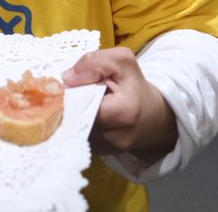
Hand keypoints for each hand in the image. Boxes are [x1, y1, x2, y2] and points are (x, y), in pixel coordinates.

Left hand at [62, 47, 176, 157]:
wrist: (153, 116)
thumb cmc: (135, 86)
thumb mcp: (122, 62)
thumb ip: (94, 62)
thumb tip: (67, 77)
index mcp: (123, 111)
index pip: (82, 105)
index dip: (69, 94)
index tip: (64, 86)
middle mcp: (115, 137)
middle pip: (74, 121)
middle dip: (66, 107)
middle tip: (66, 95)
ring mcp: (107, 149)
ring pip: (73, 132)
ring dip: (69, 118)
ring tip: (76, 104)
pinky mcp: (101, 154)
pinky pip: (78, 139)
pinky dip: (76, 127)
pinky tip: (82, 116)